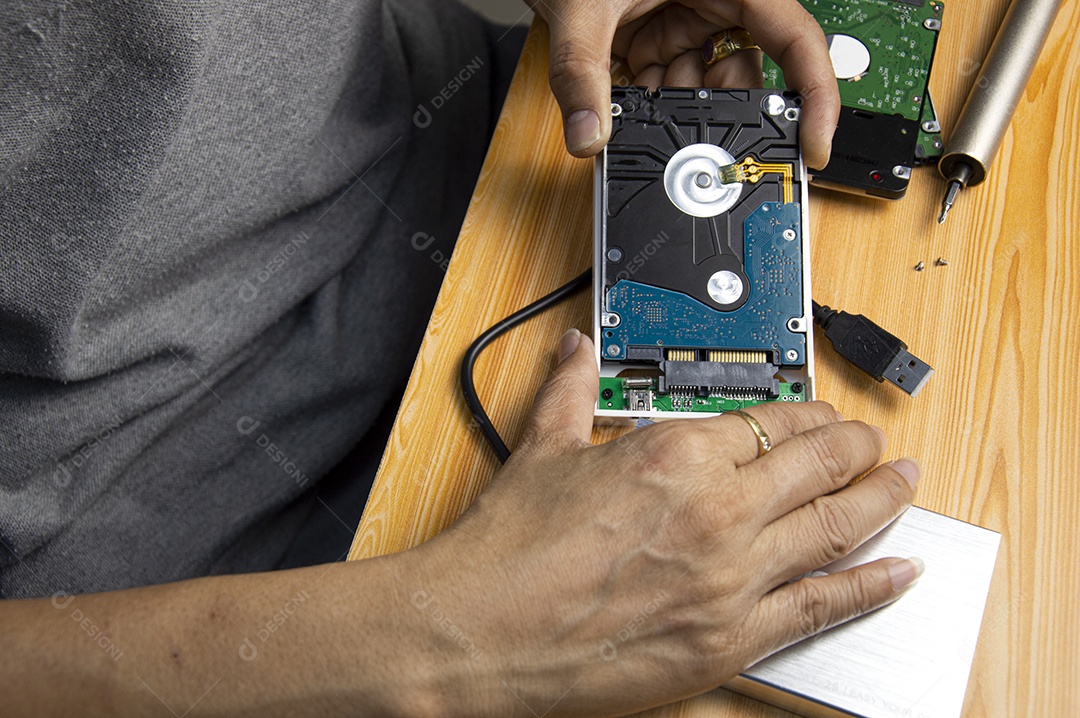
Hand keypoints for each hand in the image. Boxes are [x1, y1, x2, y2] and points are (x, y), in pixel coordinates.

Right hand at [415, 329, 920, 715]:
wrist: (482, 632)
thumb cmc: (508, 551)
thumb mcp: (542, 450)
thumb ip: (572, 390)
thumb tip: (577, 350)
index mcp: (675, 456)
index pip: (771, 422)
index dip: (810, 415)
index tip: (820, 415)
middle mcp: (718, 512)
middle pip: (820, 467)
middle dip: (857, 448)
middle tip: (875, 442)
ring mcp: (733, 580)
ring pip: (837, 528)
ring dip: (882, 501)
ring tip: (906, 483)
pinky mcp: (732, 641)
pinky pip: (824, 606)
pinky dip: (871, 585)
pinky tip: (900, 571)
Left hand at [532, 0, 839, 168]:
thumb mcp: (583, 8)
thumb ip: (580, 73)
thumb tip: (588, 134)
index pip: (795, 39)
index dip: (815, 95)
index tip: (813, 145)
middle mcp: (716, 1)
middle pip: (744, 73)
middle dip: (717, 113)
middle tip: (695, 145)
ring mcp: (686, 21)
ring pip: (701, 85)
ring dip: (673, 113)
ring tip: (644, 116)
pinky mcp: (657, 36)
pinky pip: (667, 82)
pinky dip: (649, 104)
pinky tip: (628, 107)